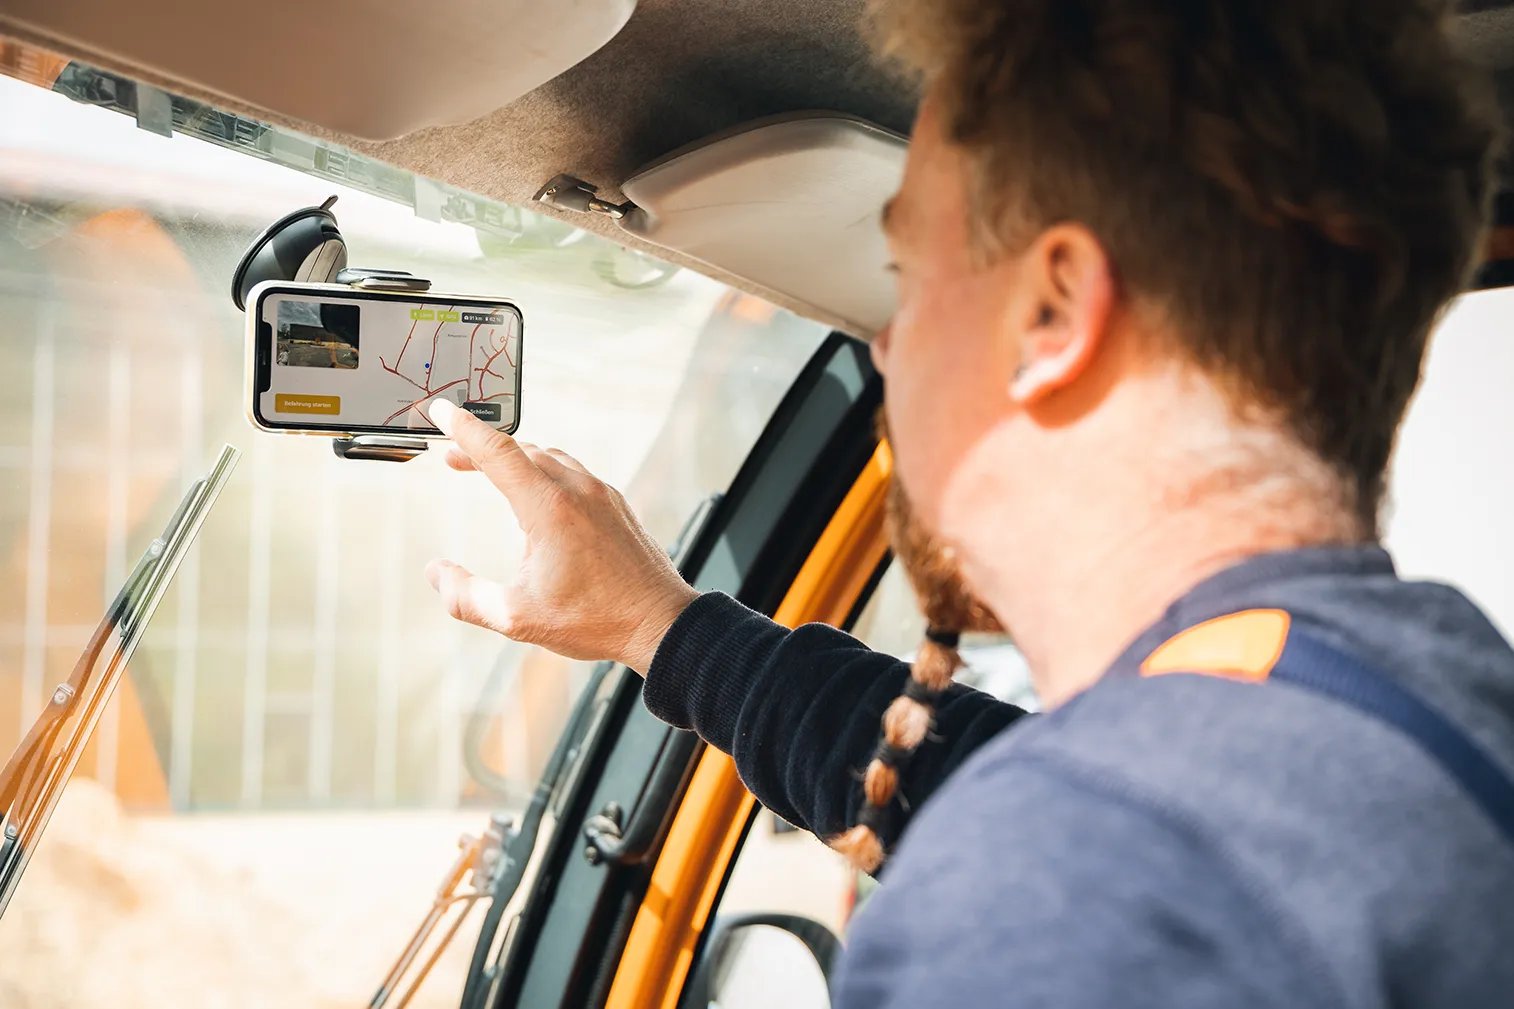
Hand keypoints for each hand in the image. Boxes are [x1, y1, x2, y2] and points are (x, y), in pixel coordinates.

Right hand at [424, 399, 699, 672]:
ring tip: (491, 471)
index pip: (496, 451)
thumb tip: (435, 573)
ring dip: (516, 458)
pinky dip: (545, 470)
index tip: (440, 410)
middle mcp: (578, 490)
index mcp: (549, 509)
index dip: (463, 428)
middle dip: (482, 448)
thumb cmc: (595, 620)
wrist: (660, 623)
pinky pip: (574, 472)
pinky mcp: (617, 506)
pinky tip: (538, 495)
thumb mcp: (517, 617)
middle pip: (521, 450)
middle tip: (453, 459)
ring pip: (551, 457)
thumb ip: (466, 596)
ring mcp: (602, 495)